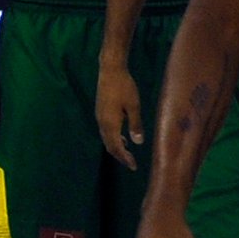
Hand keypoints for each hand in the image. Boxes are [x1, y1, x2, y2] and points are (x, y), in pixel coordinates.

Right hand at [94, 49, 145, 167]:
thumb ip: (135, 124)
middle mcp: (102, 123)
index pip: (116, 147)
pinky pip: (105, 131)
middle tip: (131, 164)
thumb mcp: (134, 106)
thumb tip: (138, 143)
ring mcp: (100, 117)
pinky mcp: (100, 112)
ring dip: (116, 147)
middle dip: (120, 156)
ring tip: (127, 153)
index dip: (125, 158)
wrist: (110, 70)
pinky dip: (113, 139)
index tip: (133, 166)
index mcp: (111, 124)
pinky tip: (123, 137)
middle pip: (109, 146)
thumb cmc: (124, 87)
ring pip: (106, 139)